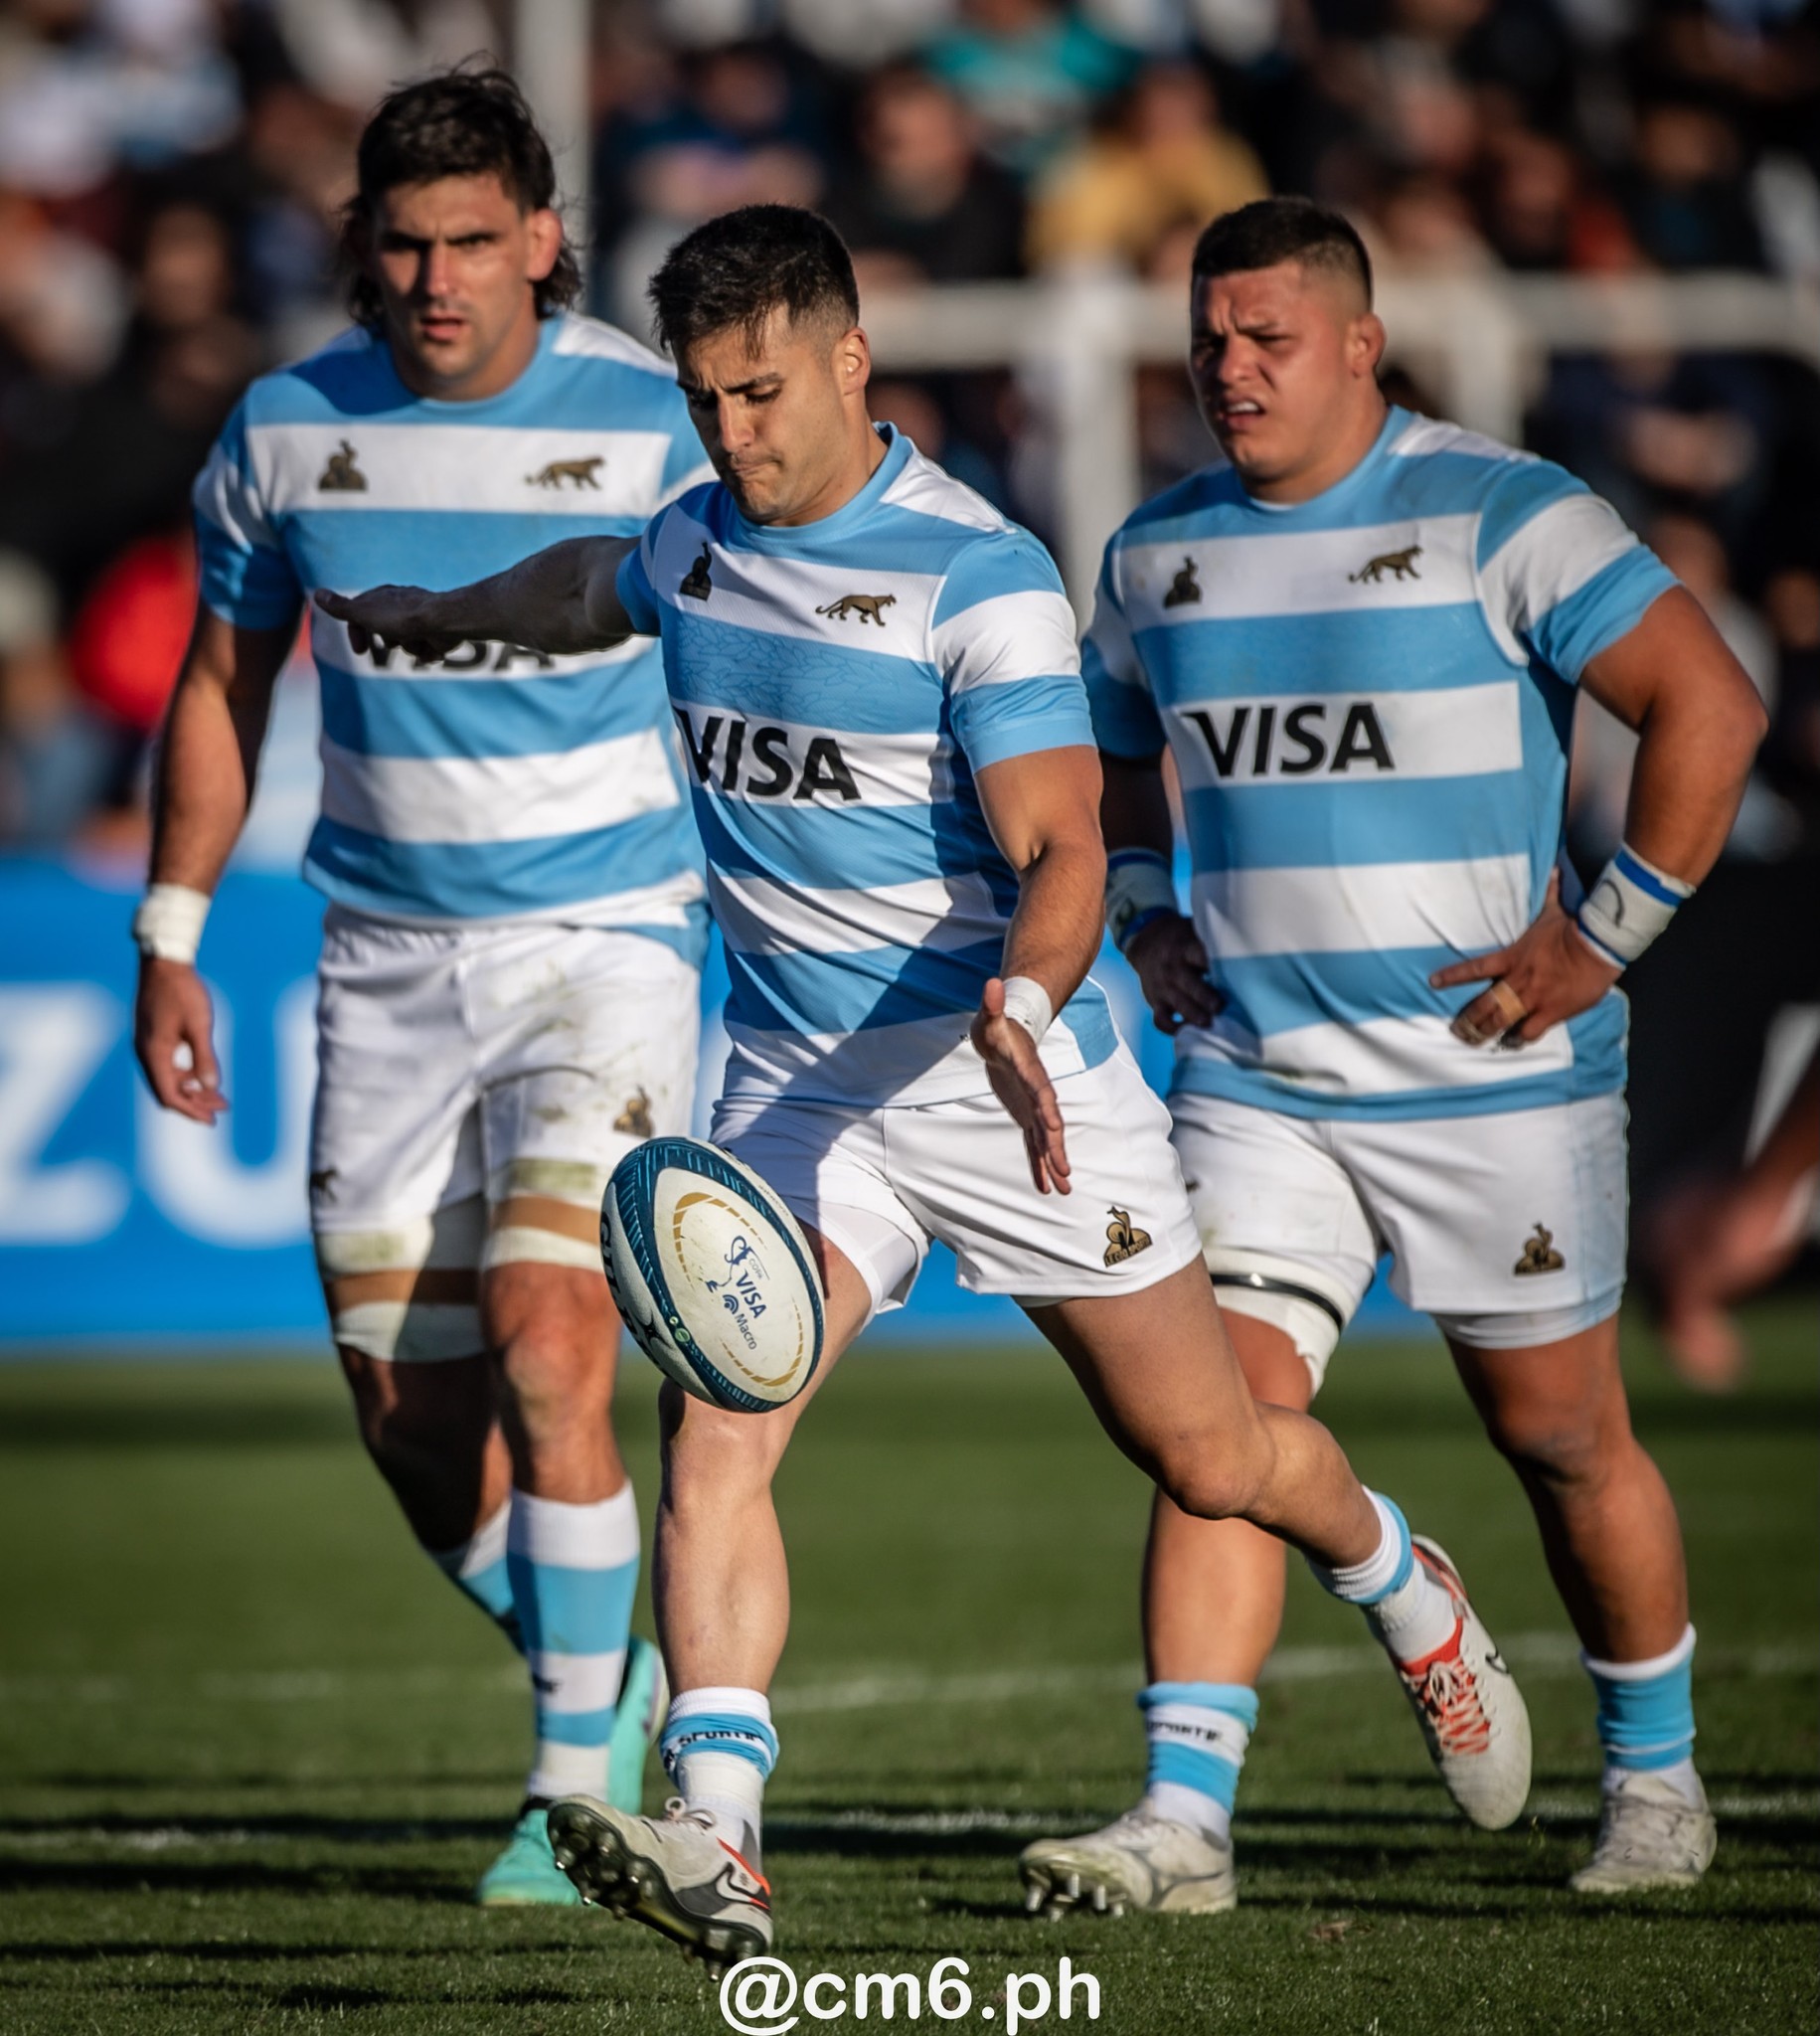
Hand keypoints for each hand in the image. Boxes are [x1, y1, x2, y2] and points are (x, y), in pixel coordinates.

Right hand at [134, 957, 227, 1123]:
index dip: (191, 1110)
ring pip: (168, 1078)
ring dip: (192, 1089)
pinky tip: (202, 1074)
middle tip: (222, 1109)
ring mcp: (148, 1044)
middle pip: (168, 1090)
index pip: (169, 1095)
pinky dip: (185, 1074)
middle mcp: (146, 1053)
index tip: (212, 1120)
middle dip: (195, 1102)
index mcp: (154, 1054)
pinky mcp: (153, 1036)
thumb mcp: (199, 1026)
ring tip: (218, 1095)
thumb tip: (211, 1087)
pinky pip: (167, 1065)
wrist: (164, 963)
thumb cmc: (182, 992)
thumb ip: (204, 1057)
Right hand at [313, 585, 467, 662]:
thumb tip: (317, 593)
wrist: (443, 621)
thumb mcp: (364, 613)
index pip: (362, 614)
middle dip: (389, 641)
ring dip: (411, 647)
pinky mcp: (439, 631)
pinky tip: (433, 648)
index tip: (360, 652)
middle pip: (386, 631)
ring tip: (418, 640)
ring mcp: (422, 618)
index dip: (357, 633)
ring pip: (408, 643)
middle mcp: (403, 604)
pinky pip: (428, 650)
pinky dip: (429, 652)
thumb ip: (341, 607)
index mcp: (383, 596)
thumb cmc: (401, 617)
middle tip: (395, 640)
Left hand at [971, 976, 1070, 1194]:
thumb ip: (993, 1004)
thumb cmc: (999, 1027)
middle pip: (1049, 1123)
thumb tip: (992, 983)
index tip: (1054, 1125)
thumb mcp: (991, 1016)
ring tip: (1063, 1190)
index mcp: (1030, 1071)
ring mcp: (1033, 1107)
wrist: (1010, 1035)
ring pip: (1046, 1140)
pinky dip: (1039, 1164)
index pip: (1041, 1090)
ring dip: (1053, 1163)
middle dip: (1056, 1147)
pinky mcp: (1026, 1116)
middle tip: (1064, 1172)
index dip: (1047, 1107)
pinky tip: (1046, 1187)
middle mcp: (1037, 1093)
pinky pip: (1034, 1144)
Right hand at [1125, 913, 1221, 1034]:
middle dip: (1205, 997)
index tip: (1230, 971)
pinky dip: (1173, 1029)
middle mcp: (1173, 969)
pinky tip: (1189, 1033)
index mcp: (1184, 949)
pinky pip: (1161, 1020)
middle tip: (1220, 1007)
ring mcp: (1163, 987)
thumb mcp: (1194, 932)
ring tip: (1210, 1025)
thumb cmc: (1182, 939)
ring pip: (1178, 1003)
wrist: (1146, 942)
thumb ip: (1212, 942)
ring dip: (1193, 1015)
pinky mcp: (1155, 1002)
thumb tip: (1247, 949)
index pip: (1198, 954)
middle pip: (1189, 984)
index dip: (1212, 963)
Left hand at [1429, 871, 1620, 1046]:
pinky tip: (1513, 1044)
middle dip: (1467, 1020)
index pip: (1473, 969)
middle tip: (1457, 1031)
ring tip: (1474, 1041)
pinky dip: (1519, 1039)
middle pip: (1482, 1005)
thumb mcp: (1554, 910)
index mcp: (1511, 958)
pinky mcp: (1550, 1012)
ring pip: (1499, 1021)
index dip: (1451, 977)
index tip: (1433, 983)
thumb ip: (1548, 894)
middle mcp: (1516, 981)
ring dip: (1485, 1033)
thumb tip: (1553, 869)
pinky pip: (1529, 1032)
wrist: (1597, 946)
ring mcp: (1531, 999)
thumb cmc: (1573, 927)